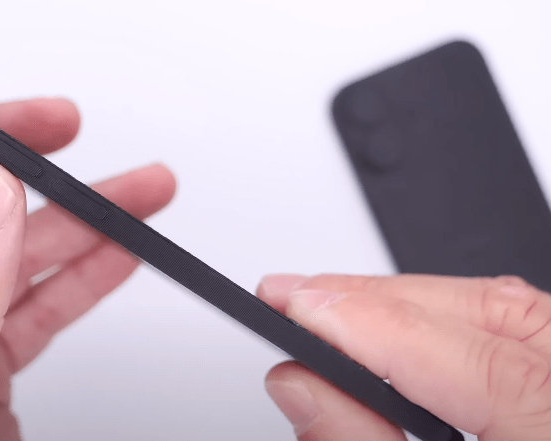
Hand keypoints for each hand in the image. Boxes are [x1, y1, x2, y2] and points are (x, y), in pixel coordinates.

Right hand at [257, 274, 550, 439]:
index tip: (295, 308)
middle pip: (497, 316)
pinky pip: (518, 326)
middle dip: (377, 301)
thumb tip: (301, 384)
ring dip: (403, 303)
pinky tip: (393, 319)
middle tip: (291, 297)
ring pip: (506, 308)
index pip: (485, 362)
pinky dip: (446, 318)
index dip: (377, 327)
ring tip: (326, 304)